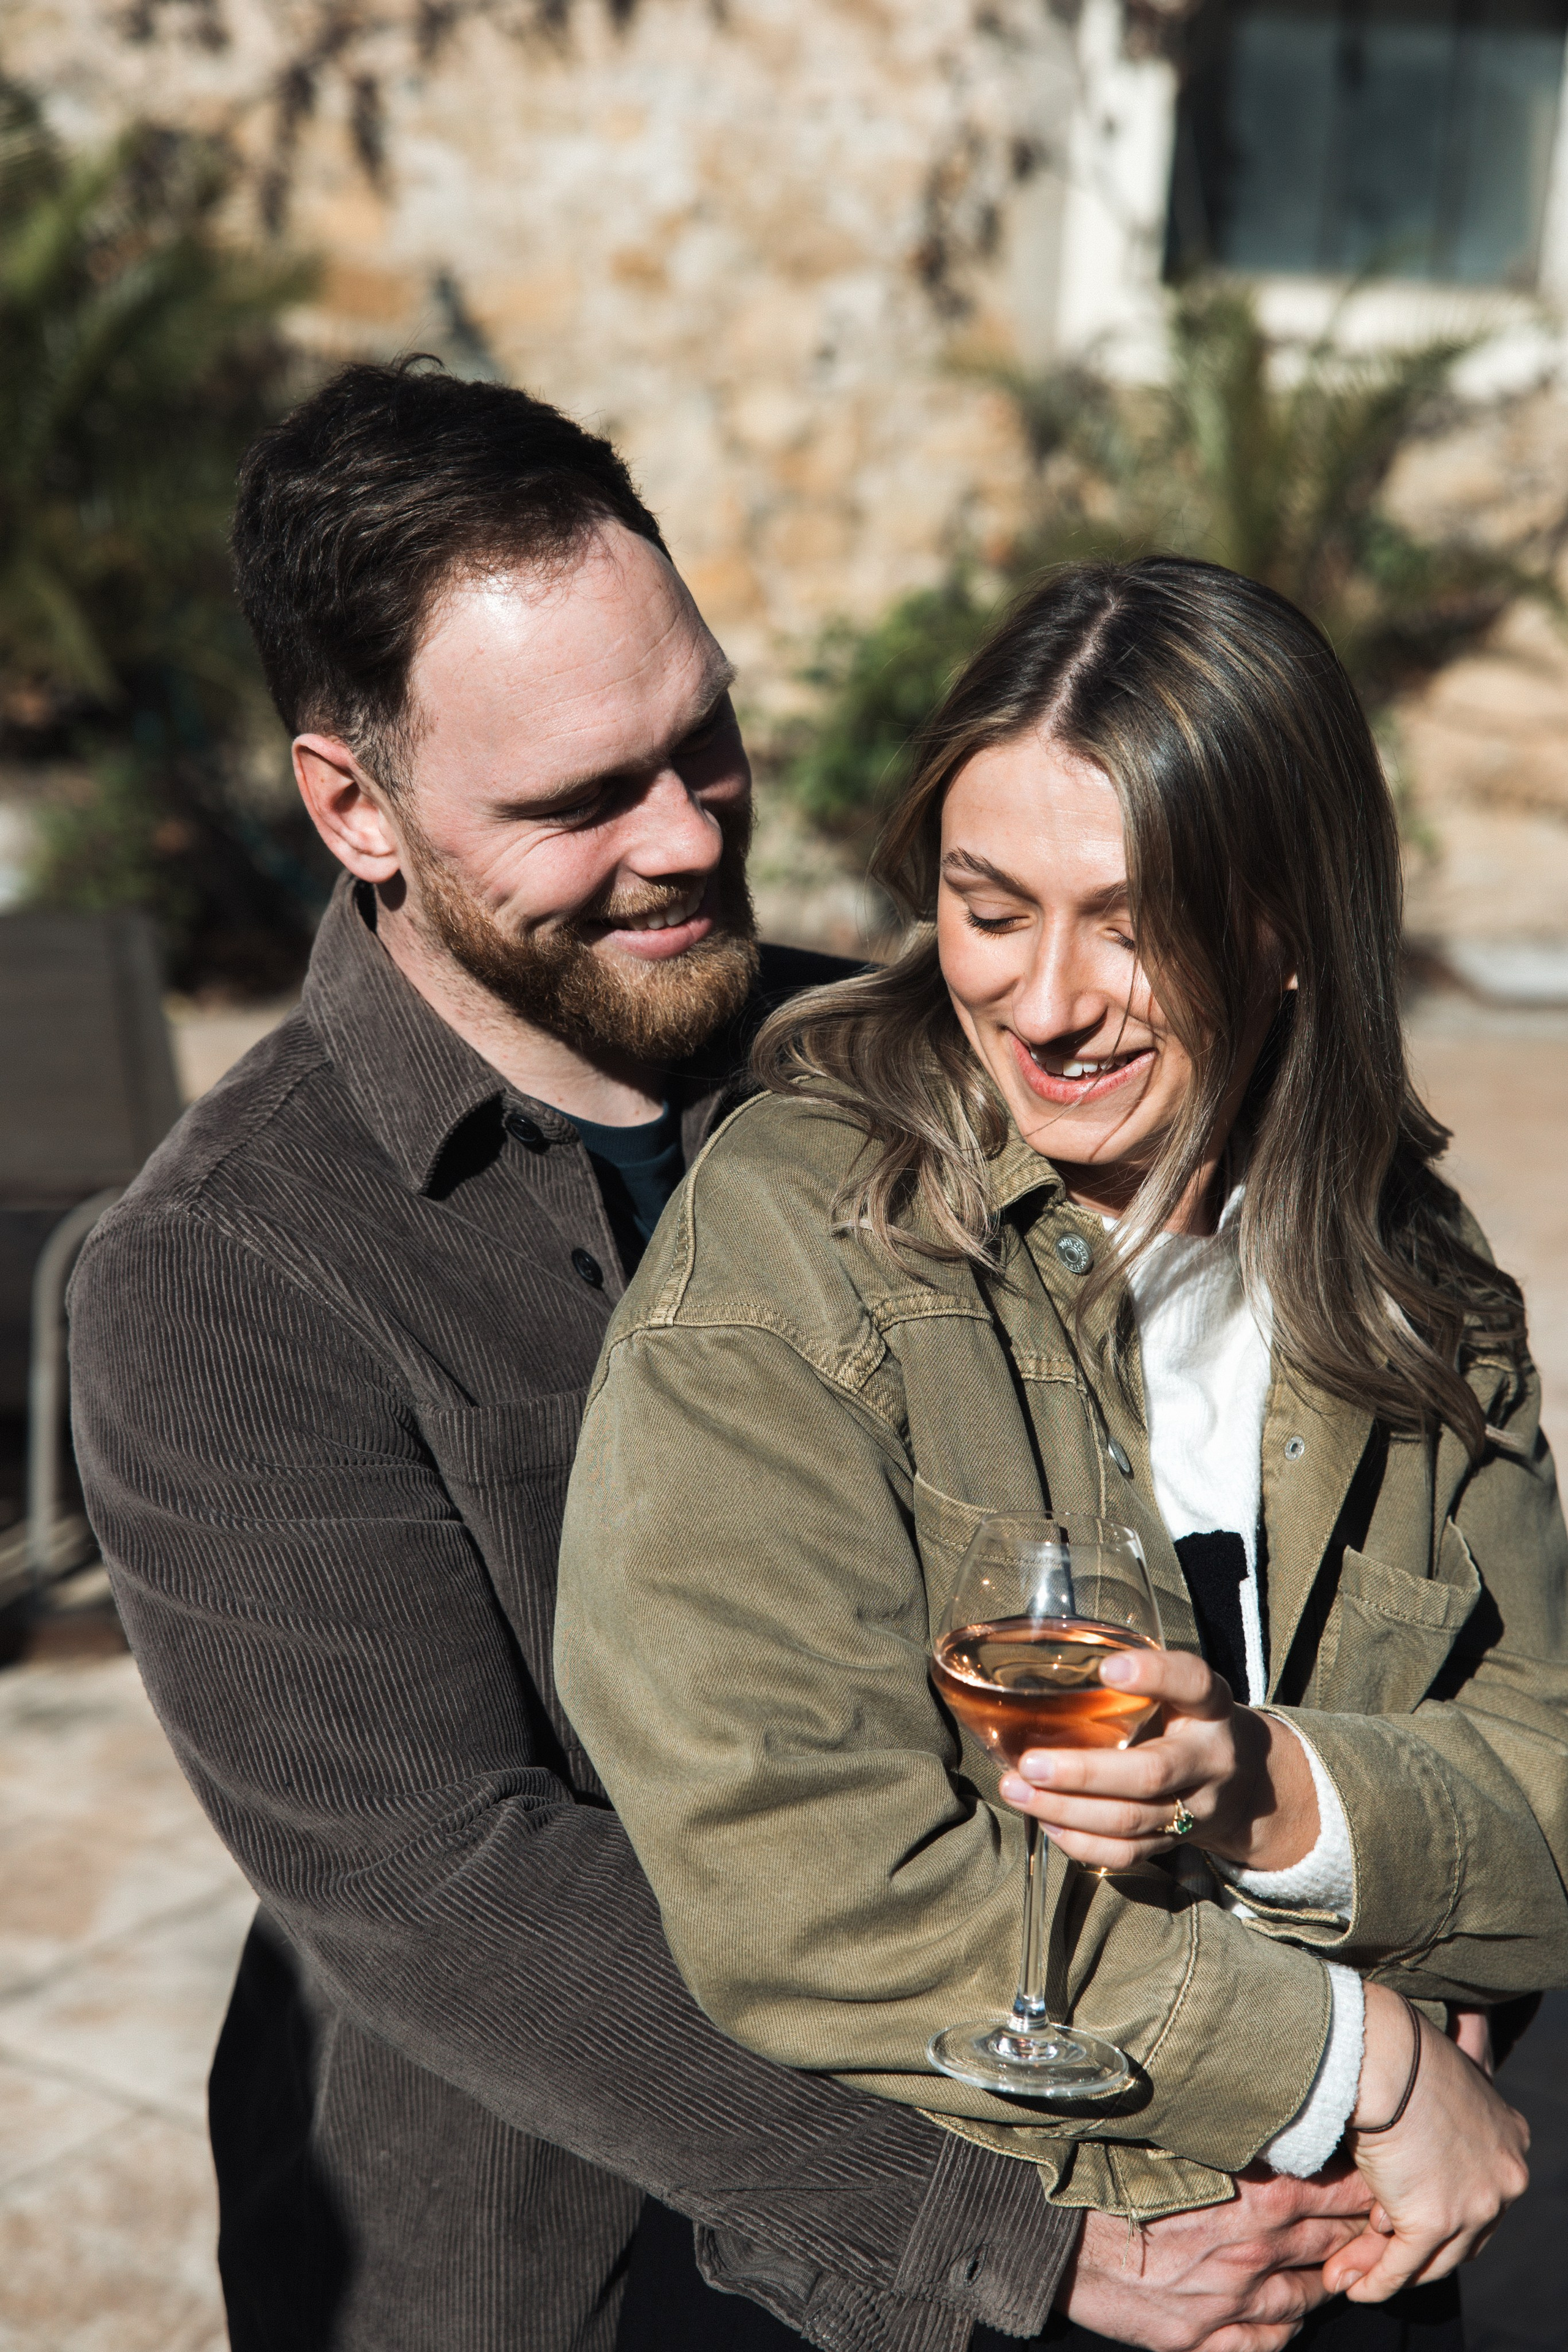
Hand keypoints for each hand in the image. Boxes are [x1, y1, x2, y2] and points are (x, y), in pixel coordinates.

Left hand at [999, 1649, 1319, 1874]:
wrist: (1246, 1782)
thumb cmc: (1189, 1721)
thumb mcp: (1180, 1689)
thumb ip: (1136, 1680)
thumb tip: (1041, 1676)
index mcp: (1209, 1706)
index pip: (1192, 1683)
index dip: (1154, 1675)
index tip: (1108, 1668)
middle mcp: (1209, 1758)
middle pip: (1151, 1772)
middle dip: (1084, 1773)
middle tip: (1030, 1763)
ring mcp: (1197, 1807)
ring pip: (1132, 1819)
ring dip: (1067, 1809)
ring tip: (1016, 1790)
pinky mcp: (1178, 1841)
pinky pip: (1129, 1853)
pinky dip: (1082, 1842)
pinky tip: (1046, 1821)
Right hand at [1061, 2161, 1373, 2351]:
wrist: (1059, 2239)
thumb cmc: (1112, 2178)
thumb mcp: (1180, 2142)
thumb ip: (1232, 2137)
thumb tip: (1265, 2109)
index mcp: (1254, 2199)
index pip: (1336, 2193)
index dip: (1363, 2188)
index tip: (1380, 2177)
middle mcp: (1254, 2255)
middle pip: (1332, 2246)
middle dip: (1358, 2234)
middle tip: (1376, 2223)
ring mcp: (1232, 2305)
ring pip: (1307, 2298)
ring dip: (1327, 2281)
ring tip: (1339, 2268)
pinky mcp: (1204, 2341)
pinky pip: (1268, 2342)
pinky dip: (1285, 2328)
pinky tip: (1288, 2315)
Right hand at [1323, 1984, 1528, 2302]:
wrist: (1382, 2054)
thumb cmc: (1402, 2047)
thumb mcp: (1452, 2059)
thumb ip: (1465, 2066)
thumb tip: (1476, 2012)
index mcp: (1511, 2140)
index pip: (1481, 2196)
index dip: (1444, 2211)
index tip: (1401, 2214)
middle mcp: (1506, 2179)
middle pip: (1463, 2237)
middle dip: (1418, 2249)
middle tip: (1376, 2250)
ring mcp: (1476, 2204)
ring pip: (1431, 2259)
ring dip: (1388, 2270)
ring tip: (1349, 2274)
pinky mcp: (1436, 2221)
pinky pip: (1403, 2268)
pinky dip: (1376, 2282)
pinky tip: (1353, 2286)